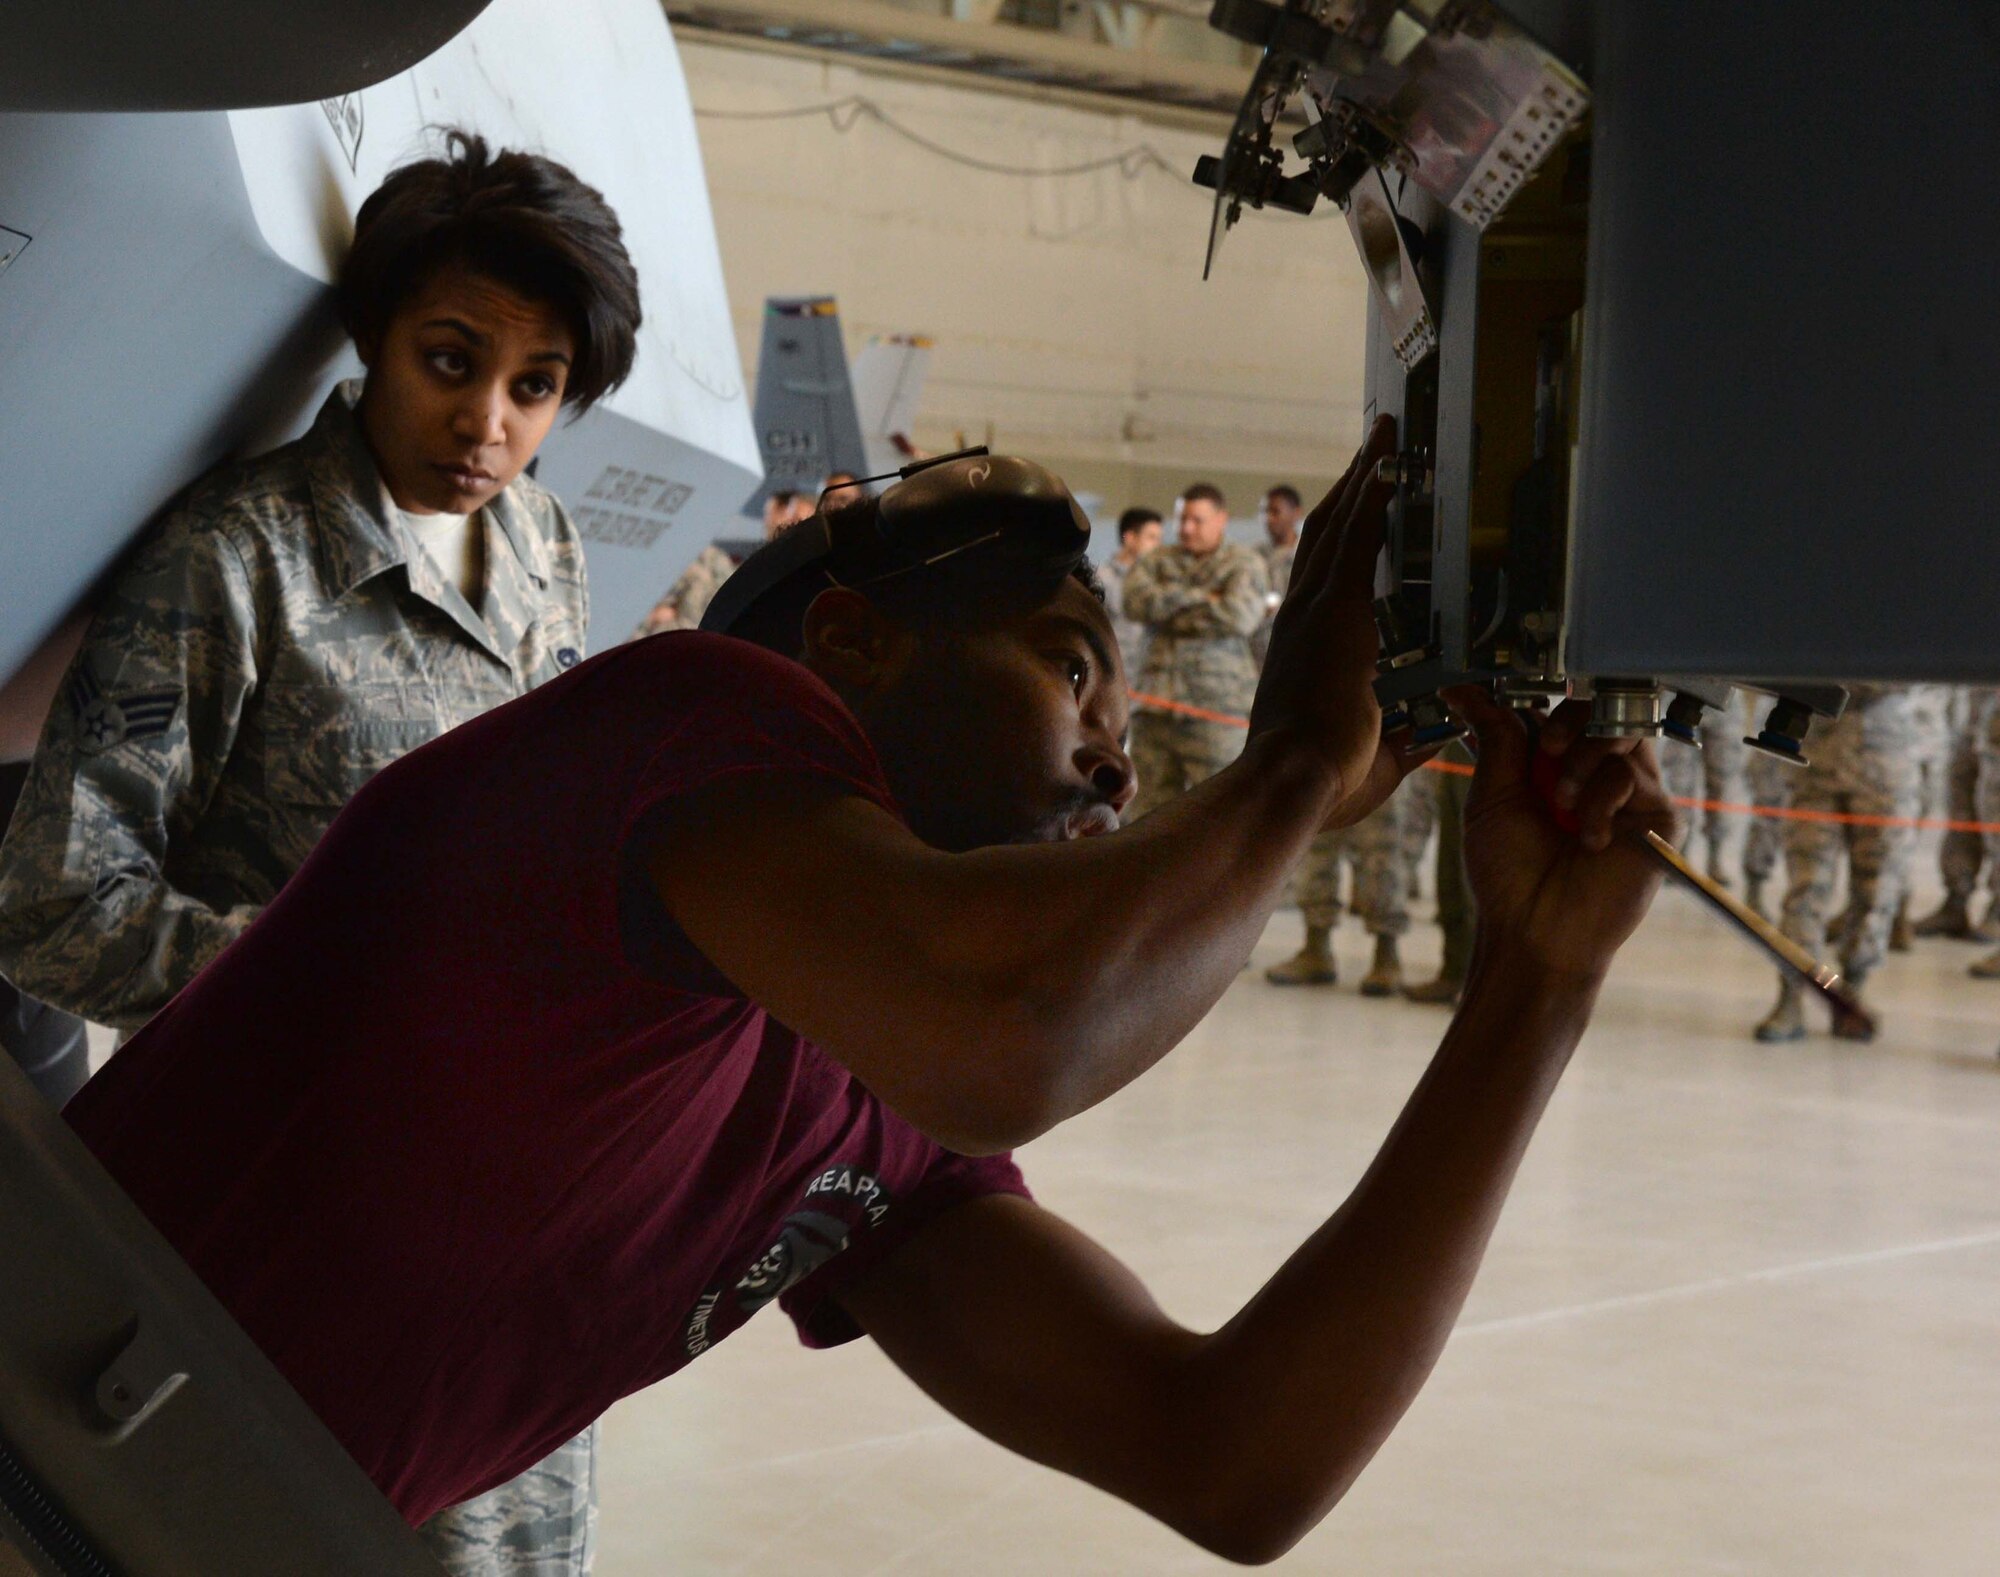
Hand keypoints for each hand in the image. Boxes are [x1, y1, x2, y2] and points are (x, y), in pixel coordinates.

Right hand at [1246, 416, 1427, 827]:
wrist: (1291, 783)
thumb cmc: (1319, 783)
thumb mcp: (1374, 755)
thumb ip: (1404, 735)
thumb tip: (1434, 731)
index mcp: (1304, 650)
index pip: (1322, 578)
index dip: (1340, 539)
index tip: (1358, 507)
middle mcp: (1301, 620)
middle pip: (1324, 536)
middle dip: (1352, 489)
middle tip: (1375, 450)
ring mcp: (1315, 612)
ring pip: (1339, 526)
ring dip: (1364, 477)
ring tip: (1386, 437)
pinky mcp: (1336, 612)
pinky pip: (1358, 539)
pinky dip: (1374, 497)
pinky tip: (1391, 463)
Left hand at [1447, 687, 1679, 981]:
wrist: (1534, 928)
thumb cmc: (1508, 874)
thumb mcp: (1493, 796)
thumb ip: (1496, 739)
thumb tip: (1466, 691)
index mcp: (1556, 767)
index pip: (1566, 711)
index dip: (1549, 705)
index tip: (1522, 712)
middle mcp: (1596, 774)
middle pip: (1603, 709)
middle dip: (1571, 721)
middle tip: (1547, 748)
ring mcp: (1630, 794)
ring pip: (1620, 734)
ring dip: (1582, 763)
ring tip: (1563, 805)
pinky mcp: (1657, 816)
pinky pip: (1633, 775)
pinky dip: (1601, 801)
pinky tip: (1589, 840)